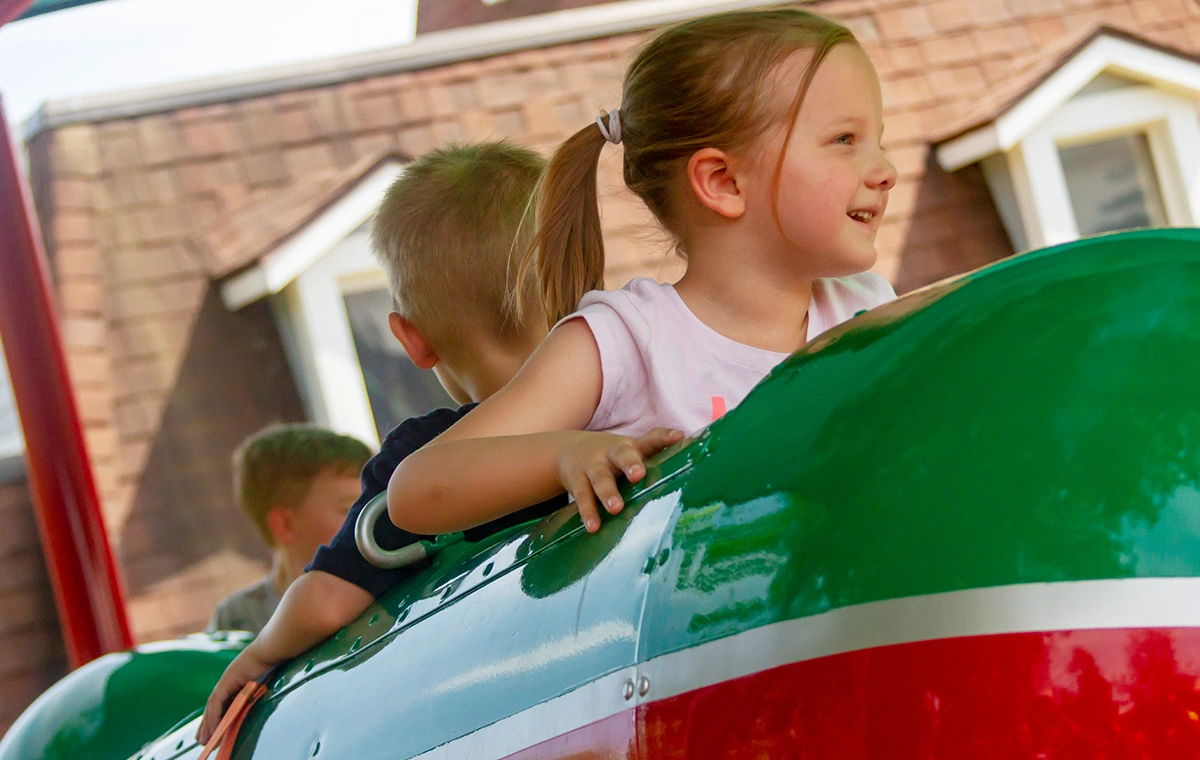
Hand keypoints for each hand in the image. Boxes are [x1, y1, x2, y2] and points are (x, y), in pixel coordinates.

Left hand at [196, 644, 274, 743]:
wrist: (271, 648)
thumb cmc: (272, 660)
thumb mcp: (264, 678)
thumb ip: (257, 689)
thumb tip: (260, 699)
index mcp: (236, 680)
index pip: (222, 702)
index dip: (217, 717)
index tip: (213, 731)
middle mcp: (228, 680)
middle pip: (213, 706)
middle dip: (207, 724)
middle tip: (201, 740)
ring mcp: (226, 679)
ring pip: (212, 706)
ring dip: (208, 723)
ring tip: (205, 739)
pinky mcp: (227, 681)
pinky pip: (217, 703)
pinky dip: (215, 716)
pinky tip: (214, 728)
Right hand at [557, 428, 682, 532]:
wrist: (566, 450)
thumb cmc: (611, 456)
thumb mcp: (630, 451)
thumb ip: (656, 454)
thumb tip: (691, 456)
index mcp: (631, 447)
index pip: (651, 439)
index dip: (664, 437)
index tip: (678, 437)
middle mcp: (612, 453)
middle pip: (622, 455)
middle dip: (630, 464)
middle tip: (638, 475)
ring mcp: (593, 465)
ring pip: (600, 478)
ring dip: (607, 492)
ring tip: (615, 508)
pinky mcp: (577, 480)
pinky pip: (582, 496)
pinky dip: (587, 512)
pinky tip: (593, 526)